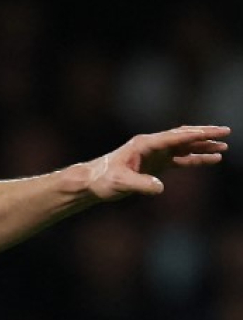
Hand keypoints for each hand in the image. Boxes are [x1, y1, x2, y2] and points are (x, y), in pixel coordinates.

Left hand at [86, 124, 229, 199]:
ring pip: (184, 147)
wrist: (92, 183)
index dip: (196, 134)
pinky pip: (180, 159)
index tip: (216, 131)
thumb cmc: (103, 181)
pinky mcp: (155, 164)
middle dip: (205, 134)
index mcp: (145, 144)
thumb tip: (160, 187)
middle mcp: (152, 145)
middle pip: (183, 137)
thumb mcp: (120, 183)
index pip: (176, 136)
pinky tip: (210, 160)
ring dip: (203, 147)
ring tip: (224, 147)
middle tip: (226, 132)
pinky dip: (195, 159)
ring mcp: (155, 154)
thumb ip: (141, 184)